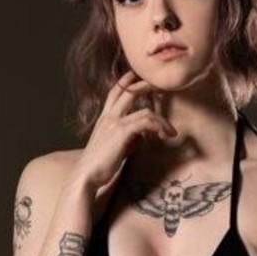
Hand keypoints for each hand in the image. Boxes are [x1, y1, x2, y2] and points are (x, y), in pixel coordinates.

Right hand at [68, 69, 177, 196]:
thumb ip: (128, 138)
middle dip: (147, 85)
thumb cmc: (99, 166)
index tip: (142, 79)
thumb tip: (142, 137)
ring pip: (145, 111)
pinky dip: (159, 127)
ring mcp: (115, 123)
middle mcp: (108, 117)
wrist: (86, 175)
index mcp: (104, 118)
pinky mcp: (122, 133)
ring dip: (162, 120)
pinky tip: (164, 136)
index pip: (115, 92)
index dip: (127, 81)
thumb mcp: (114, 147)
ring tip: (170, 131)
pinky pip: (146, 122)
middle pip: (129, 91)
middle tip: (162, 88)